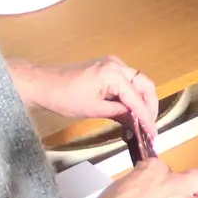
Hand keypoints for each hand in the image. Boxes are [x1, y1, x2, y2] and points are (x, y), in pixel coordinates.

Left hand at [12, 55, 156, 129]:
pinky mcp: (107, 67)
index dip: (147, 118)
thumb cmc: (64, 97)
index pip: (137, 99)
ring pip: (138, 83)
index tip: (153, 134)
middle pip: (145, 85)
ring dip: (142, 101)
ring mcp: (113, 63)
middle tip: (150, 127)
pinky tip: (130, 110)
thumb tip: (138, 123)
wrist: (44, 84)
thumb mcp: (94, 109)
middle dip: (150, 107)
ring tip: (142, 121)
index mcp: (113, 74)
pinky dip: (132, 95)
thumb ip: (120, 113)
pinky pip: (127, 81)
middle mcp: (117, 64)